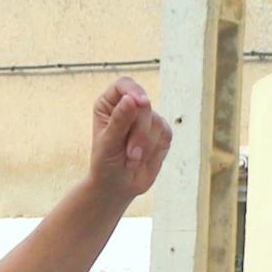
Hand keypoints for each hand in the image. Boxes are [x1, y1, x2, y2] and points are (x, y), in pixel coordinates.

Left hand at [85, 79, 172, 201]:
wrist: (117, 186)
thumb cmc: (105, 164)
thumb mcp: (108, 143)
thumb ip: (120, 121)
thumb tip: (131, 99)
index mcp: (110, 104)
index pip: (124, 84)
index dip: (134, 90)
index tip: (141, 102)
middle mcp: (129, 107)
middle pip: (144, 105)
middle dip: (139, 132)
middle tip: (131, 154)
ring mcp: (147, 120)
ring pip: (157, 121)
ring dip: (146, 145)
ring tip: (132, 160)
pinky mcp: (161, 133)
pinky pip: (166, 133)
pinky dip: (156, 149)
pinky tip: (144, 159)